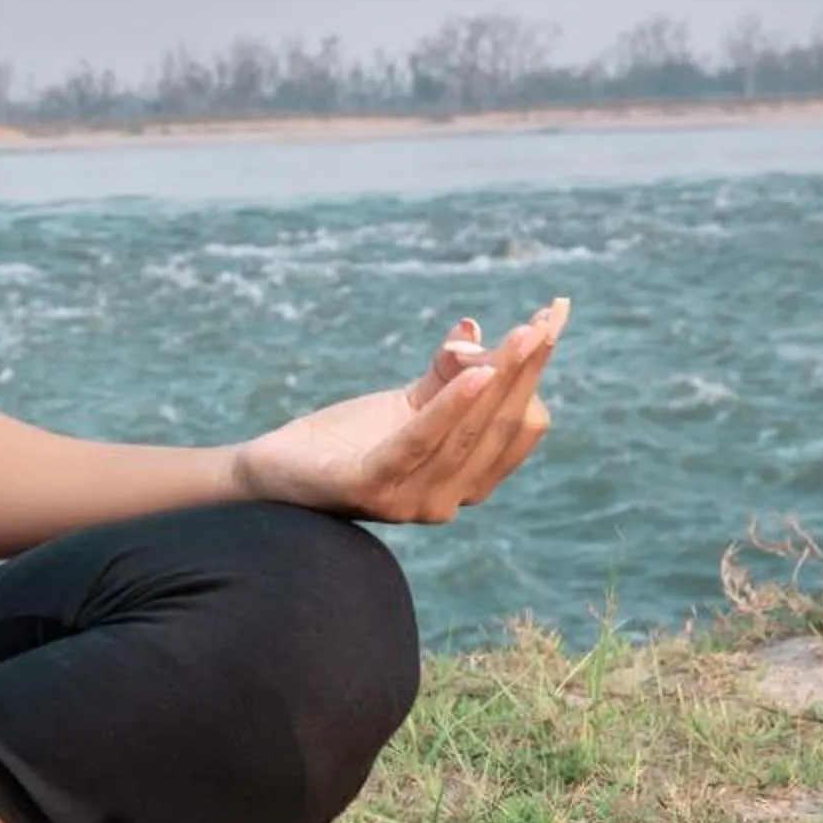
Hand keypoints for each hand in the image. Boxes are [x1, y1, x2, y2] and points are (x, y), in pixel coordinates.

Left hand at [234, 298, 566, 522]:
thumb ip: (445, 374)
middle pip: (499, 426)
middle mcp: (446, 499)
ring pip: (467, 433)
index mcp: (465, 481)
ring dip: (497, 379)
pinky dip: (449, 407)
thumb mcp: (405, 403)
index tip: (549, 321)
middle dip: (525, 370)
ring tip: (520, 335)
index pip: (518, 425)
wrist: (273, 470)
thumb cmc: (347, 438)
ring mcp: (409, 501)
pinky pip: (418, 443)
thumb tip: (474, 332)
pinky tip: (473, 372)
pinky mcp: (368, 489)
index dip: (534, 373)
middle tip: (544, 320)